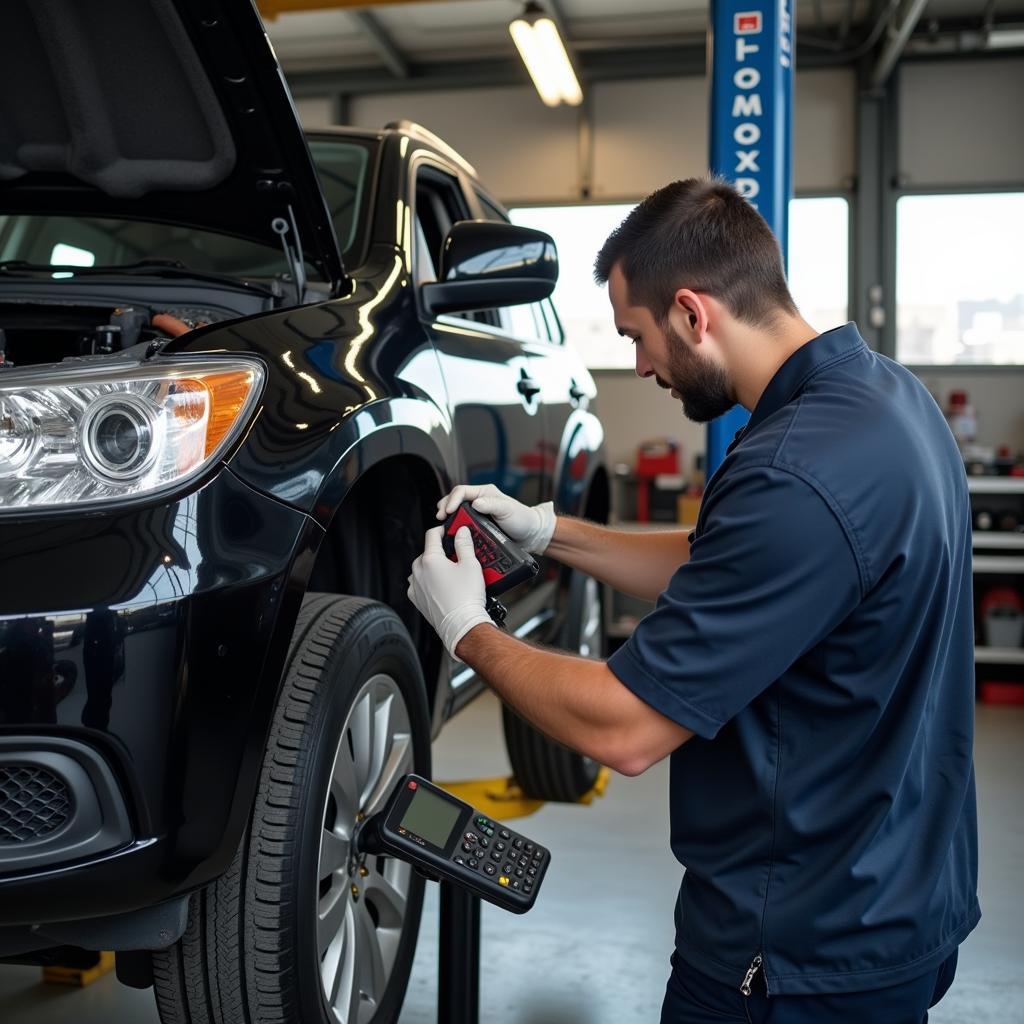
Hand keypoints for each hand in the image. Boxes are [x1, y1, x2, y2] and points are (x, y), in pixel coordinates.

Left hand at [408, 525, 494, 660]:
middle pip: (426, 552)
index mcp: (430, 560)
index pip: (432, 535)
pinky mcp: (416, 599)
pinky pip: (418, 584)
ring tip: (448, 573)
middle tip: (454, 556)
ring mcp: (415, 587)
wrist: (461, 625)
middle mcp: (418, 572)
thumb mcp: (471, 565)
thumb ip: (464, 544)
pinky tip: (441, 586)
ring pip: (421, 568)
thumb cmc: (466, 598)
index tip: (449, 531)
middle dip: (439, 551)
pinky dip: (427, 581)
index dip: (442, 530)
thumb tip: (462, 532)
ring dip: (432, 567)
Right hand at [436, 483, 555, 554]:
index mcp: (485, 493)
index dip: (452, 500)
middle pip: (455, 499)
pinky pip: (463, 523)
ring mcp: (478, 513)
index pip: (462, 491)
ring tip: (444, 525)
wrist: (530, 535)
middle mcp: (479, 501)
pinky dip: (455, 526)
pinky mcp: (478, 525)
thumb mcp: (508, 510)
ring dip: (449, 517)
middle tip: (440, 518)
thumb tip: (476, 503)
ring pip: (457, 511)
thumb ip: (492, 504)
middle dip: (445, 506)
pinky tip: (453, 533)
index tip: (447, 511)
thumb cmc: (522, 519)